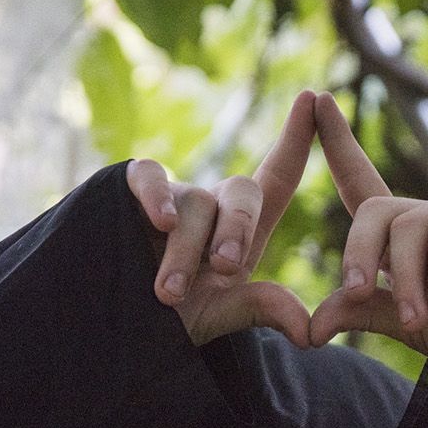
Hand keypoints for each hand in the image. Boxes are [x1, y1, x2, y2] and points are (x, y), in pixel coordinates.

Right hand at [127, 90, 315, 348]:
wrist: (113, 331)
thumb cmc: (172, 320)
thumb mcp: (220, 316)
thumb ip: (261, 309)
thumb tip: (309, 331)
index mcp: (242, 228)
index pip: (277, 177)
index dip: (296, 138)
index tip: (314, 96)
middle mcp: (211, 204)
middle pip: (242, 193)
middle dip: (236, 229)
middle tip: (223, 268)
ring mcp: (173, 197)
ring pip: (194, 204)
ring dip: (183, 250)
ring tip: (168, 294)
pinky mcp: (130, 192)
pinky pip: (148, 176)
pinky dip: (156, 195)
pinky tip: (159, 221)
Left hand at [306, 91, 427, 363]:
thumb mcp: (408, 324)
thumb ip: (363, 312)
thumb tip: (312, 327)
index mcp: (405, 240)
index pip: (362, 183)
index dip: (339, 143)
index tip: (317, 100)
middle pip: (375, 210)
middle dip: (358, 252)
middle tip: (356, 292)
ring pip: (409, 226)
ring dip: (406, 278)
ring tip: (418, 318)